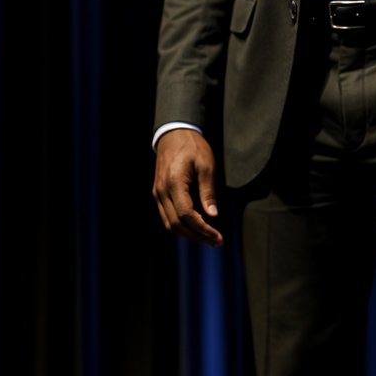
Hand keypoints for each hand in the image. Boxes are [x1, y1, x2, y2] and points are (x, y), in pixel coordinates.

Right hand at [152, 128, 223, 246]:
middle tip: (216, 242)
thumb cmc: (192, 147)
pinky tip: (196, 227)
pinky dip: (181, 226)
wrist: (173, 134)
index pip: (186, 215)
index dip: (202, 229)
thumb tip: (212, 214)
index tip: (218, 237)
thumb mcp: (206, 165)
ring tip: (208, 238)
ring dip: (188, 234)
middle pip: (176, 224)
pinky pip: (167, 216)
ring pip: (170, 224)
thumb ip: (208, 191)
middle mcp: (162, 191)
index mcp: (174, 183)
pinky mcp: (158, 194)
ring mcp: (158, 193)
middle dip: (197, 236)